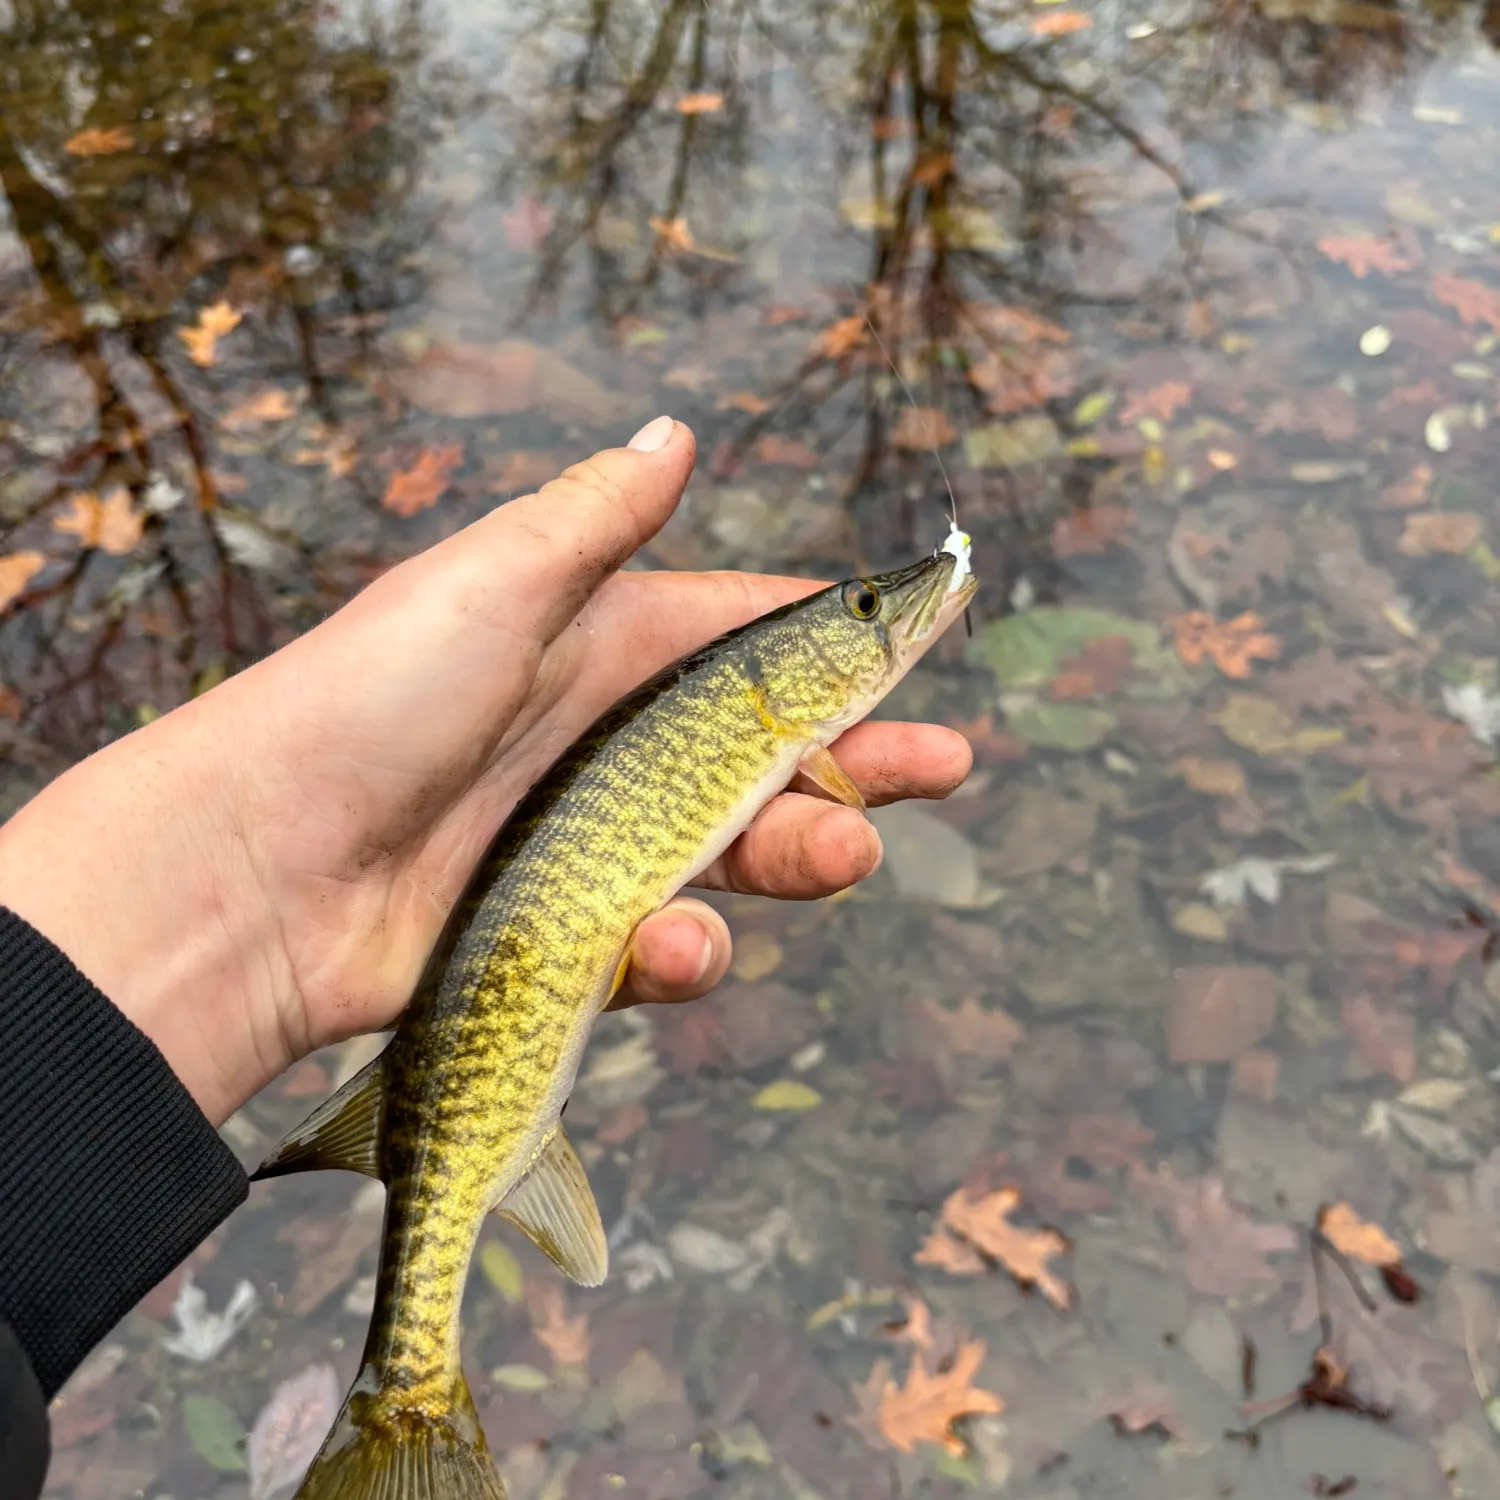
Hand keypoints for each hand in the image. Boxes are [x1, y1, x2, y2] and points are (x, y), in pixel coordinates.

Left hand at [0, 418, 969, 1123]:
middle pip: (770, 752)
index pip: (751, 635)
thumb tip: (677, 428)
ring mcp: (593, 846)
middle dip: (860, 758)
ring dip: (802, 854)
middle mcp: (611, 744)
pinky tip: (679, 943)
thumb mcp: (491, 583)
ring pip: (737, 854)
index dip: (840, 639)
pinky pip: (660, 943)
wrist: (255, 868)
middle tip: (940, 768)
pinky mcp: (567, 938)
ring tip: (845, 855)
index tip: (928, 639)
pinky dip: (684, 947)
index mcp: (606, 646)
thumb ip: (595, 518)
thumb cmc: (368, 700)